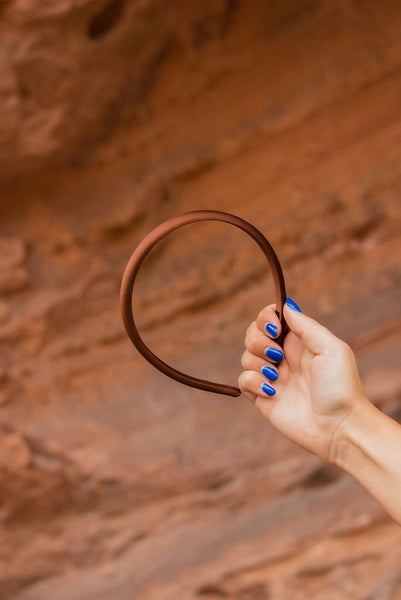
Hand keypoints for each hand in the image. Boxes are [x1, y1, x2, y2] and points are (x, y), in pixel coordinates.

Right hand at [238, 299, 368, 463]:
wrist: (338, 428)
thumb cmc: (341, 388)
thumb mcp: (331, 349)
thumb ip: (307, 326)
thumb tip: (286, 307)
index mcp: (298, 341)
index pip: (271, 318)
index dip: (266, 318)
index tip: (275, 328)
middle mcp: (283, 356)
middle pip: (252, 334)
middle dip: (257, 340)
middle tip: (276, 355)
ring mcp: (272, 376)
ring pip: (246, 356)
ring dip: (257, 362)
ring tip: (276, 377)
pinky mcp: (262, 397)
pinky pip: (243, 380)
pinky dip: (252, 381)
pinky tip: (270, 391)